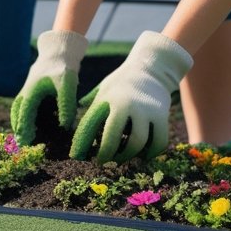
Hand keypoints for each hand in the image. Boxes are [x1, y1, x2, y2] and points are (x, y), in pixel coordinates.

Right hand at [10, 30, 88, 145]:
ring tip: (25, 137)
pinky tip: (35, 126)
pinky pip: (26, 106)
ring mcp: (28, 91)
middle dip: (19, 128)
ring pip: (20, 110)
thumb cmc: (63, 67)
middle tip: (22, 143)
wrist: (59, 51)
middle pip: (18, 113)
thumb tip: (65, 126)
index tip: (25, 140)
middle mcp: (26, 92)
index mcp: (32, 91)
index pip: (24, 113)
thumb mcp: (67, 85)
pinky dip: (27, 117)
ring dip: (21, 123)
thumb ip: (66, 106)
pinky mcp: (33, 91)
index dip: (24, 127)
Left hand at [70, 31, 192, 162]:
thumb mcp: (103, 89)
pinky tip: (143, 156)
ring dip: (128, 156)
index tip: (77, 156)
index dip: (82, 143)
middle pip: (113, 138)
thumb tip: (67, 122)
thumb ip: (90, 105)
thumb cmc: (122, 82)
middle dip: (106, 154)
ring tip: (121, 159)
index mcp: (108, 98)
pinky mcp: (162, 116)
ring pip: (137, 143)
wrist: (152, 69)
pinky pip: (159, 142)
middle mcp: (127, 104)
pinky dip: (151, 153)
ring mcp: (146, 110)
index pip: (91, 125)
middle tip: (102, 161)